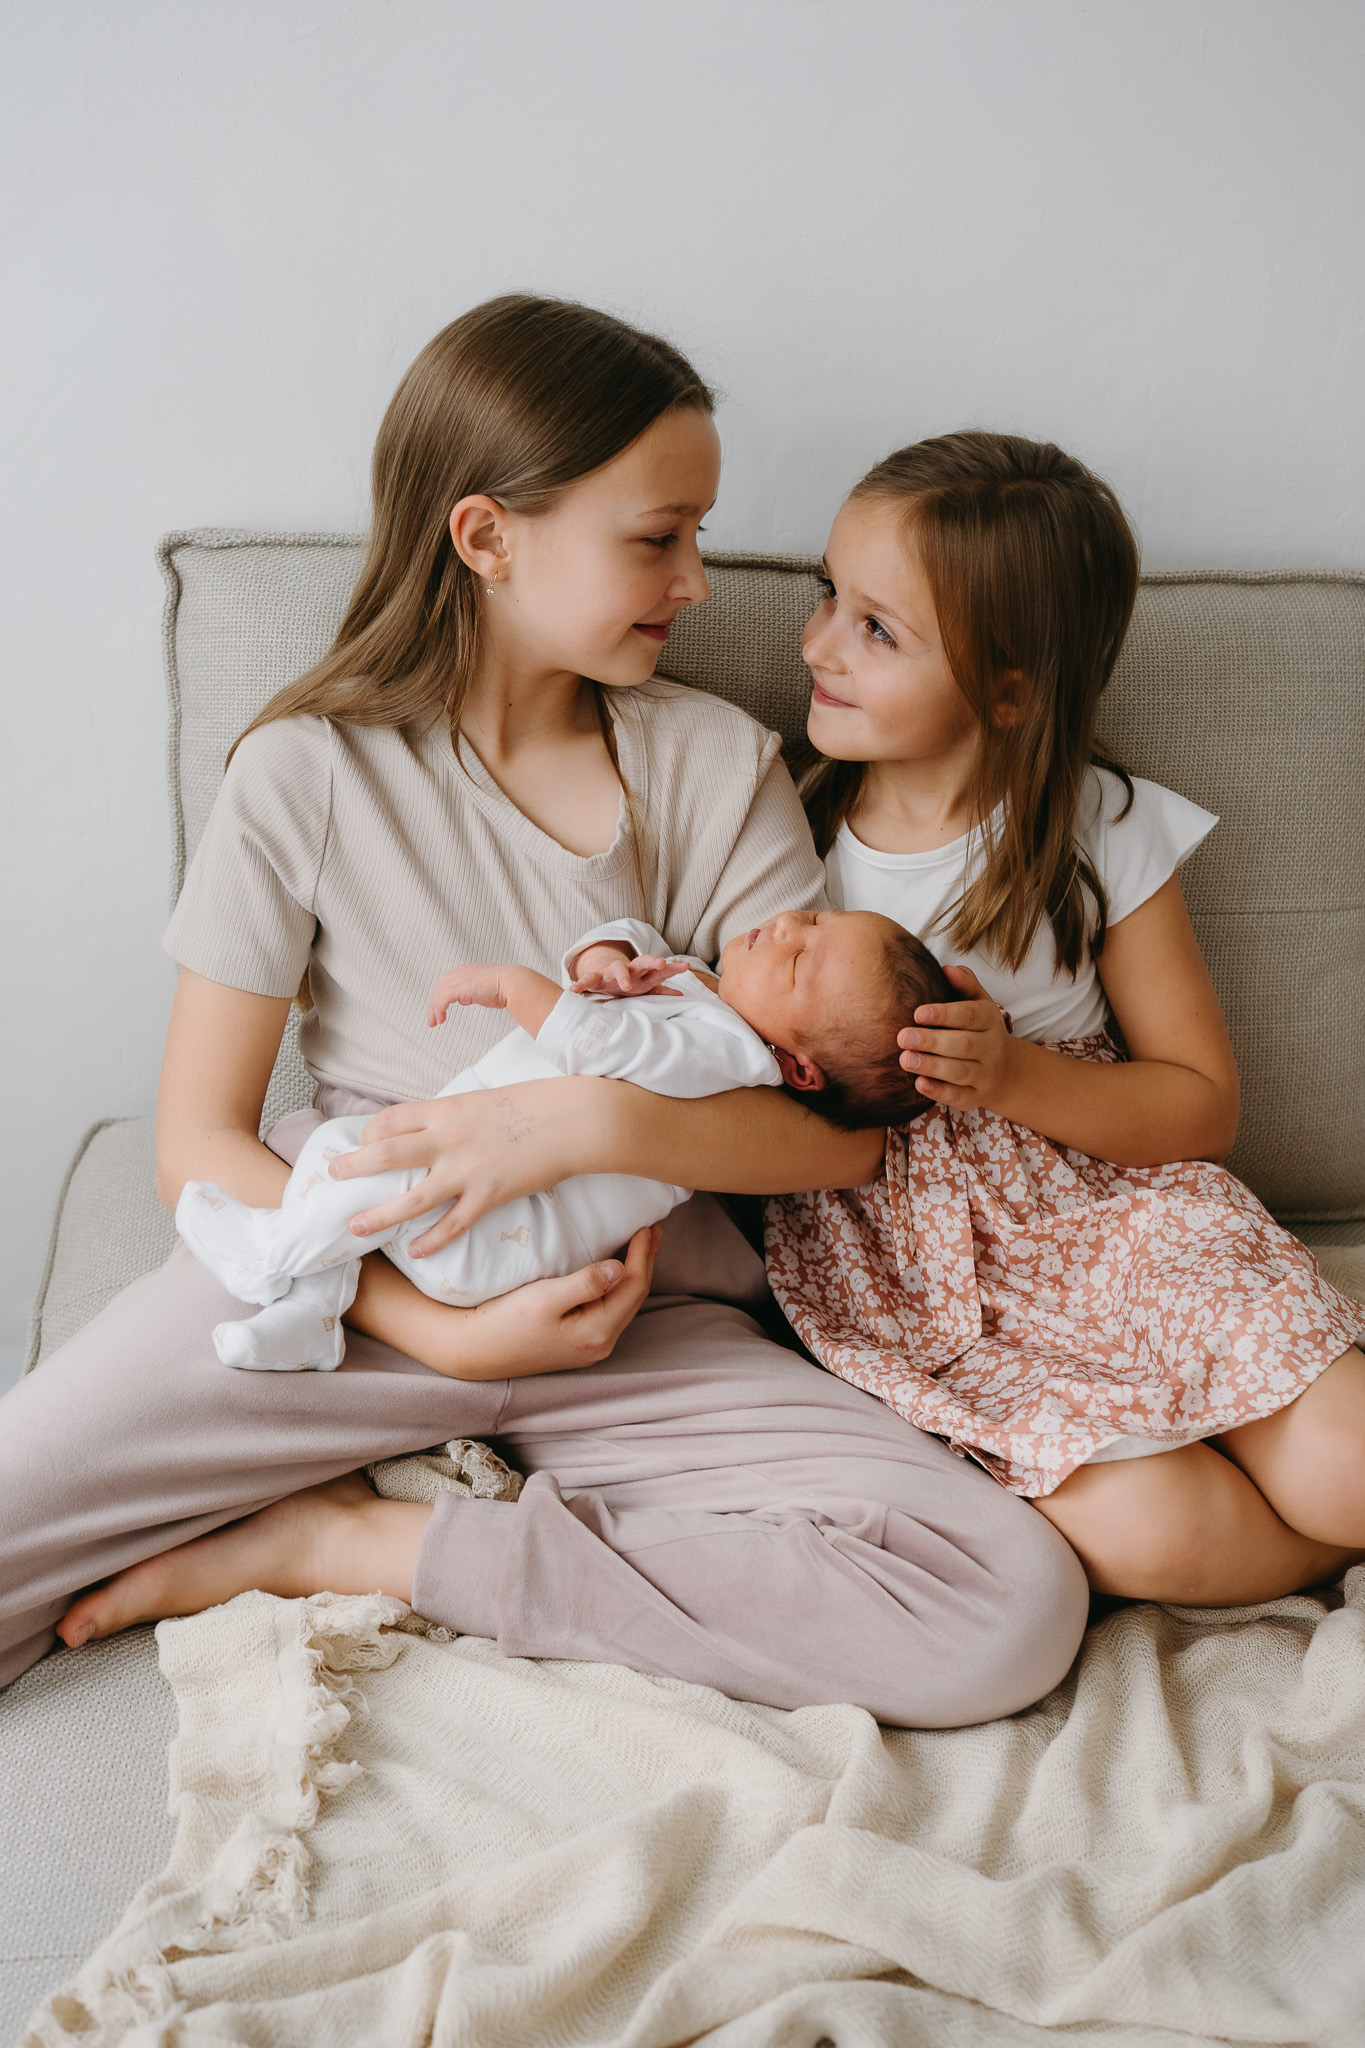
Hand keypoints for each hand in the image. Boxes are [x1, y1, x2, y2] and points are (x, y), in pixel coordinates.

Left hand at [329, 1076, 618, 1253]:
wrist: (575, 1119)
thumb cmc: (537, 1103)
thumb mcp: (487, 1097)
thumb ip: (459, 1114)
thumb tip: (441, 1125)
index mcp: (447, 1108)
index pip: (392, 1119)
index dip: (371, 1132)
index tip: (363, 1142)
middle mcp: (448, 1138)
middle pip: (386, 1154)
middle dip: (354, 1166)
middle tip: (332, 1175)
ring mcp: (467, 1169)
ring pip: (411, 1198)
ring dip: (379, 1215)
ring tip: (354, 1227)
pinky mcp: (489, 1195)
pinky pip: (452, 1224)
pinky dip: (431, 1241)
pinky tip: (415, 1251)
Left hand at [428, 964, 508, 1026]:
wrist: (512, 984)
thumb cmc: (505, 987)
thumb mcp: (484, 988)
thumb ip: (473, 992)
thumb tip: (467, 999)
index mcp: (467, 971)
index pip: (447, 982)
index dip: (441, 995)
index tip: (440, 1007)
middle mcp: (461, 972)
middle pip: (439, 987)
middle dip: (434, 1004)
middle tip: (433, 1018)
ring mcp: (459, 979)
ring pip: (438, 994)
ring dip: (434, 1009)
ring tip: (435, 1021)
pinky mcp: (459, 988)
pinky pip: (442, 1000)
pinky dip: (438, 1010)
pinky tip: (441, 1018)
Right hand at [450, 1224, 661, 1377]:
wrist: (474, 1349)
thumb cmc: (505, 1322)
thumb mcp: (545, 1297)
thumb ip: (586, 1283)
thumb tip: (619, 1267)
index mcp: (597, 1332)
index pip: (633, 1286)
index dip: (643, 1254)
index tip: (647, 1225)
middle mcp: (600, 1344)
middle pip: (633, 1296)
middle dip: (644, 1261)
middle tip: (653, 1229)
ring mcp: (589, 1346)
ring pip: (622, 1303)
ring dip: (632, 1273)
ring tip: (640, 1245)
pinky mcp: (576, 1342)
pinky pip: (608, 1308)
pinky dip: (616, 1285)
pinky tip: (614, 1270)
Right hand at [572, 952, 689, 997]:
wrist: (602, 972)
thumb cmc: (627, 982)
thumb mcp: (644, 986)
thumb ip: (661, 990)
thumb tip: (680, 994)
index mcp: (643, 974)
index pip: (660, 969)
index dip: (672, 968)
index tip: (685, 966)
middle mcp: (630, 969)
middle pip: (642, 962)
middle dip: (652, 961)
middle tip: (661, 963)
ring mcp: (612, 972)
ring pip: (618, 968)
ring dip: (622, 974)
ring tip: (627, 984)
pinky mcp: (596, 977)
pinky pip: (588, 980)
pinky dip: (581, 984)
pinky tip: (574, 990)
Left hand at [896, 964, 1019, 1110]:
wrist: (1006, 1070)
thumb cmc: (980, 1028)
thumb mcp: (978, 1002)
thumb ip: (965, 983)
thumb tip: (947, 968)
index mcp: (989, 1020)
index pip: (968, 1015)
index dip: (943, 1014)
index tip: (917, 1013)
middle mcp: (990, 1048)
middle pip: (962, 1045)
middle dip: (932, 1042)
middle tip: (902, 1037)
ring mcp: (984, 1075)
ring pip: (959, 1072)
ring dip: (931, 1067)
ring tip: (905, 1060)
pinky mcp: (975, 1097)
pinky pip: (958, 1096)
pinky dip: (939, 1092)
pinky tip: (919, 1084)